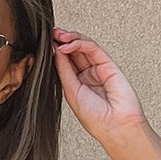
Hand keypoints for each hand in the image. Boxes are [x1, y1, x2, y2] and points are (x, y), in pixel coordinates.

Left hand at [52, 28, 147, 147]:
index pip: (64, 62)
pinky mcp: (108, 64)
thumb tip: (55, 51)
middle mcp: (87, 75)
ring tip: (59, 35)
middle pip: (73, 52)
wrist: (116, 125)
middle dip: (61, 41)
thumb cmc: (96, 118)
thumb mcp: (71, 92)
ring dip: (70, 39)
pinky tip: (69, 45)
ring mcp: (98, 69)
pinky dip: (80, 44)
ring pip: (83, 47)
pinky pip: (93, 49)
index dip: (55, 52)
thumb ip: (64, 71)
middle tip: (51, 34)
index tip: (44, 44)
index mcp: (76, 85)